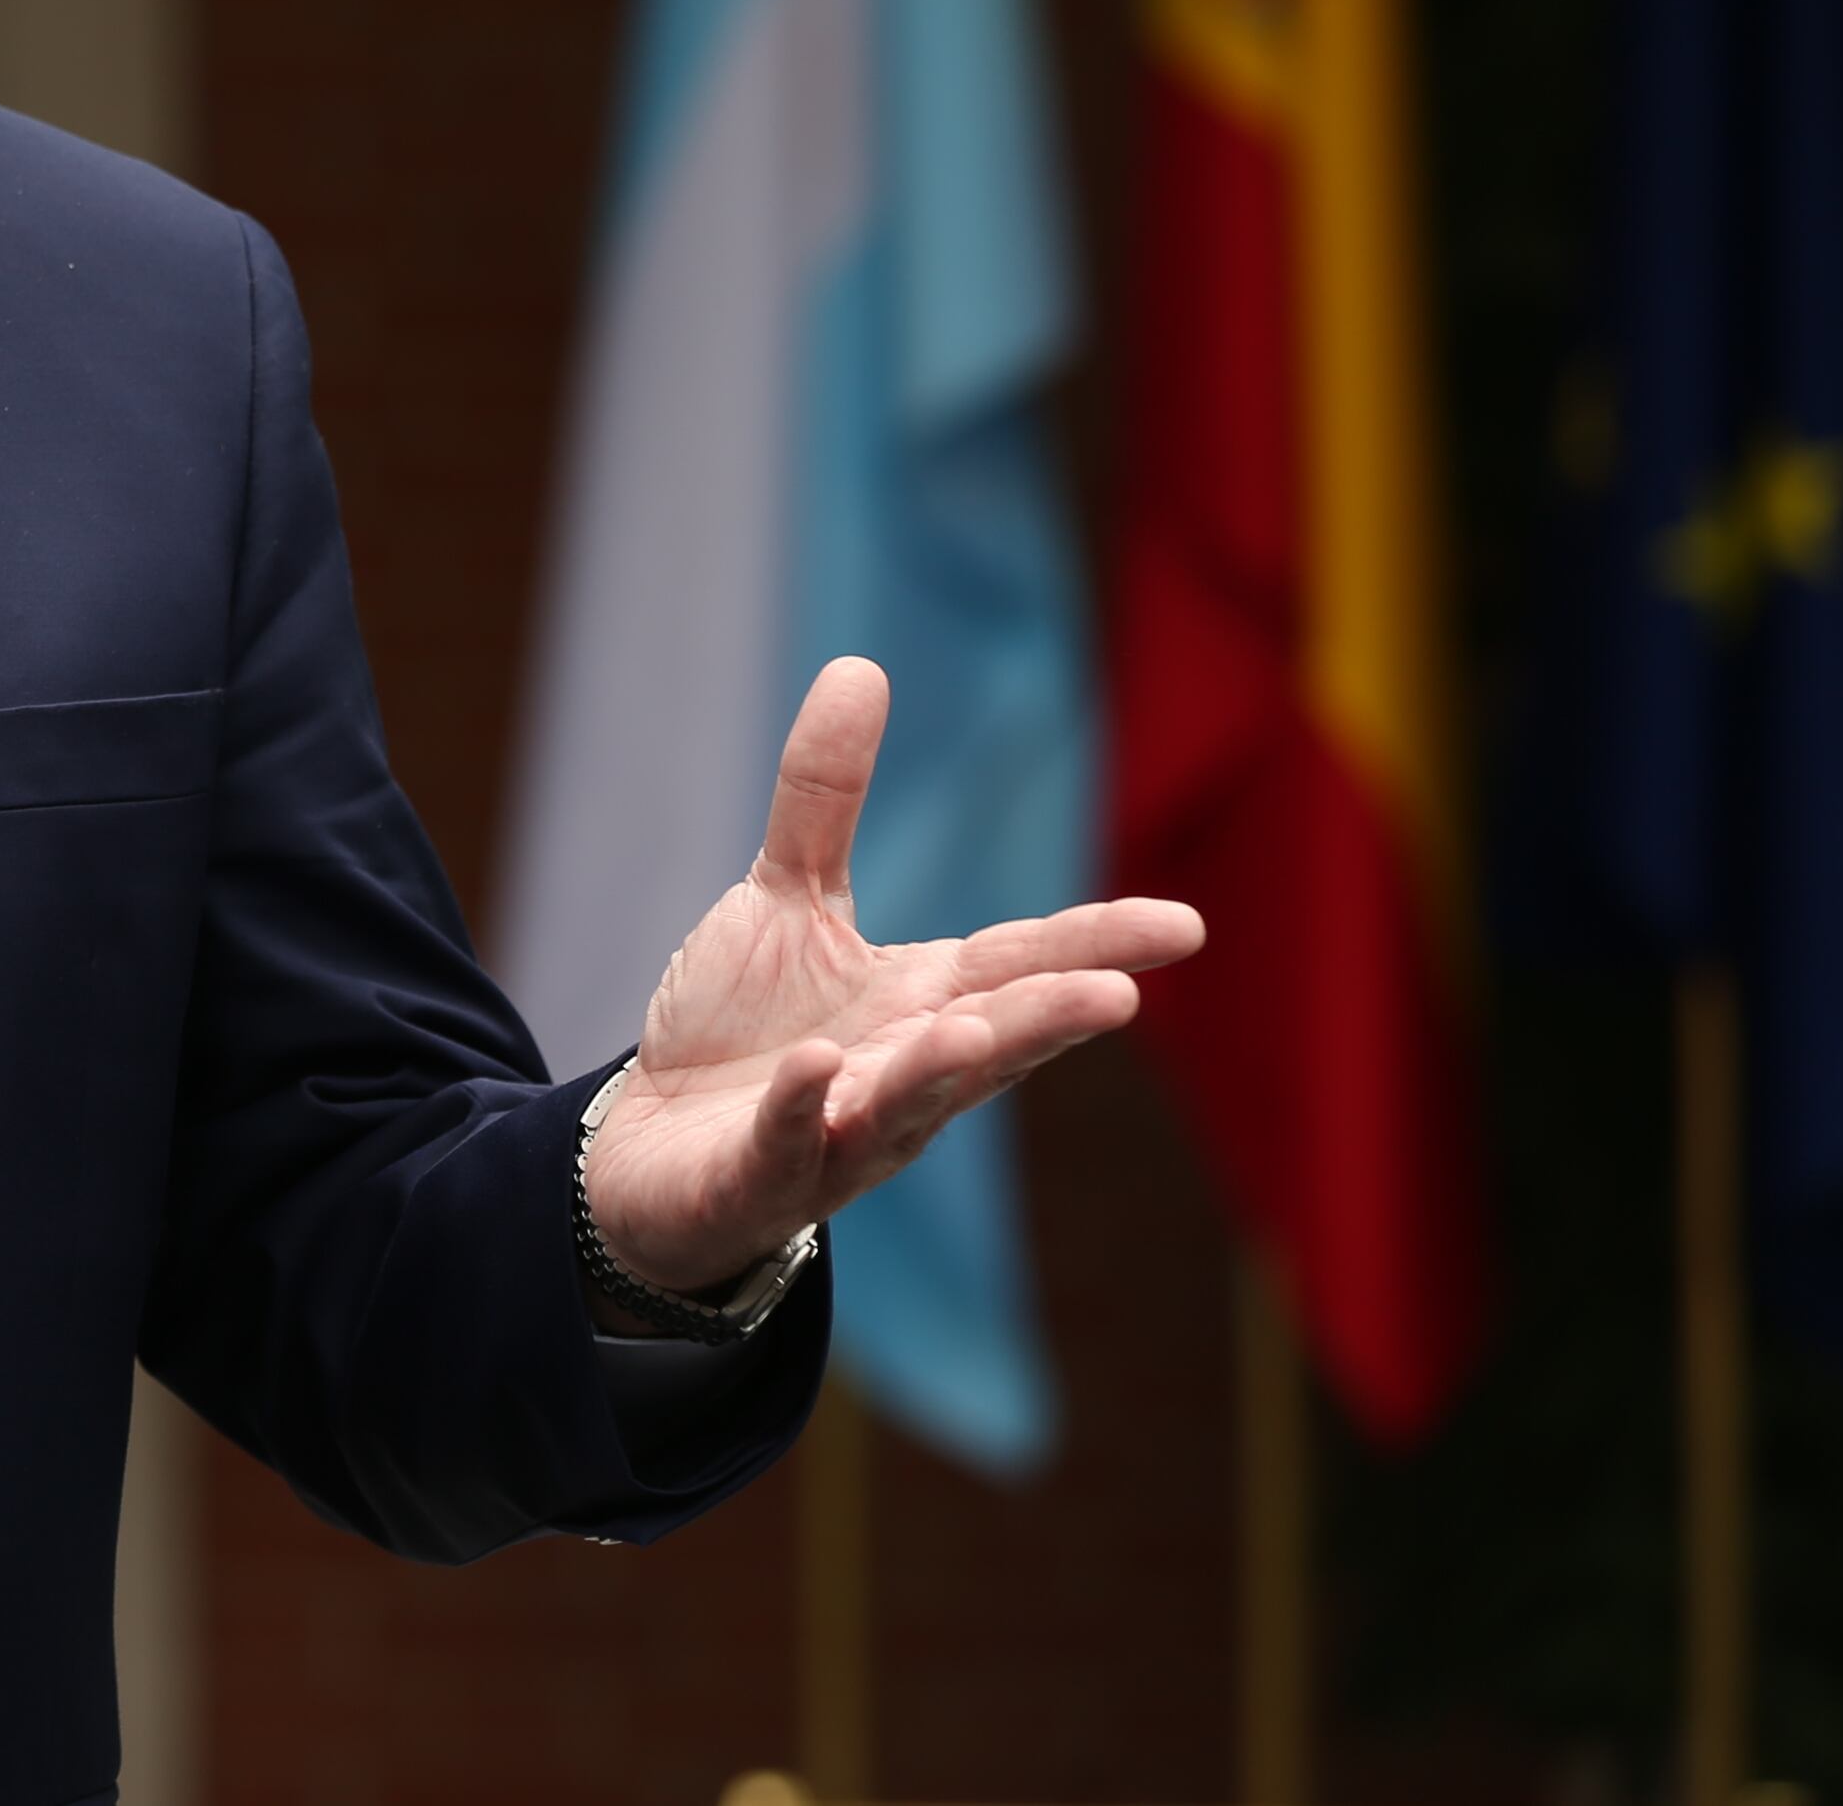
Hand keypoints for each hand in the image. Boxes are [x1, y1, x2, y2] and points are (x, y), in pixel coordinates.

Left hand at [578, 656, 1202, 1295]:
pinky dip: (802, 1110)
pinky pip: (787, 1144)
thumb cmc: (745, 1030)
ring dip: (937, 1072)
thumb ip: (825, 799)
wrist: (654, 1148)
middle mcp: (901, 1074)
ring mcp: (837, 1134)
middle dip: (1048, 1020)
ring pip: (902, 1104)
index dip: (1099, 945)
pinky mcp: (759, 1175)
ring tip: (970, 1033)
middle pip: (989, 1041)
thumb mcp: (786, 899)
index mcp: (924, 1003)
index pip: (1022, 965)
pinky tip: (816, 1068)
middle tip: (1120, 995)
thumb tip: (862, 666)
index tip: (1187, 927)